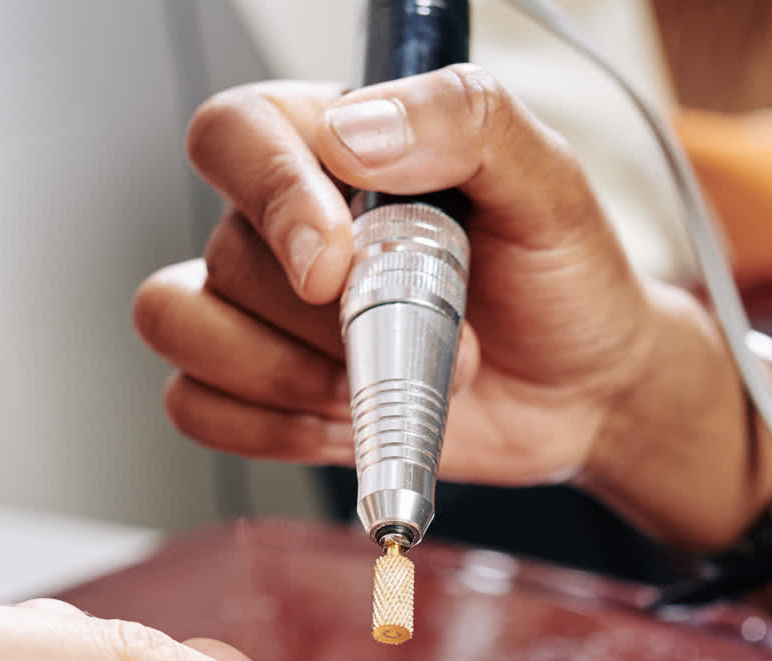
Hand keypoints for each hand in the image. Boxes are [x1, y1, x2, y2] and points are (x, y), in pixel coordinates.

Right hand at [135, 69, 758, 540]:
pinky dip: (266, 427)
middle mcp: (278, 222)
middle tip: (437, 334)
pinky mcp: (260, 392)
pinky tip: (344, 420)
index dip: (271, 199)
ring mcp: (261, 310)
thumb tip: (357, 133)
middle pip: (224, 255)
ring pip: (187, 328)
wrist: (583, 390)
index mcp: (329, 142)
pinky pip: (196, 407)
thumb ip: (463, 122)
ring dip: (290, 374)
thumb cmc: (562, 277)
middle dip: (334, 323)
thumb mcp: (546, 179)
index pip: (235, 135)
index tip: (336, 265)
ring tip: (387, 383)